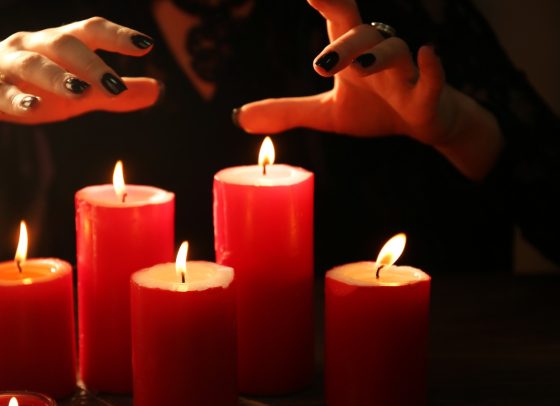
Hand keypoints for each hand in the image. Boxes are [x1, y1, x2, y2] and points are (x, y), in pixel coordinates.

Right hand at [0, 17, 159, 146]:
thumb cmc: (29, 89)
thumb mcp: (75, 94)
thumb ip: (113, 95)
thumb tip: (158, 91)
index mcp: (57, 43)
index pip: (89, 30)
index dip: (117, 35)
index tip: (146, 46)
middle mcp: (32, 46)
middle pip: (63, 43)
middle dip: (91, 62)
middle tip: (116, 85)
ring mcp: (5, 65)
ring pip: (32, 63)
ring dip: (57, 76)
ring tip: (80, 93)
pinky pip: (0, 92)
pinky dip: (17, 99)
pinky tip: (33, 108)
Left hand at [235, 0, 502, 179]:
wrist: (424, 124)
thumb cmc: (376, 108)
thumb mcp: (327, 113)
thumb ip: (287, 111)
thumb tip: (238, 117)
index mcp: (352, 52)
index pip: (336, 16)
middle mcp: (378, 54)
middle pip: (362, 33)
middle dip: (342, 40)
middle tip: (320, 61)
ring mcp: (406, 73)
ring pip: (396, 50)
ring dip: (379, 56)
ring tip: (362, 66)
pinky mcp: (428, 97)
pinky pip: (434, 79)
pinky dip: (431, 68)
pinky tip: (427, 53)